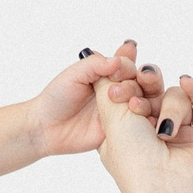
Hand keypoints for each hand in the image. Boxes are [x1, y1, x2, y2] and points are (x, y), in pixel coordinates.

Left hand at [26, 40, 162, 156]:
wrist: (46, 128)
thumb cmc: (56, 98)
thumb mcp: (73, 75)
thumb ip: (95, 65)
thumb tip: (117, 60)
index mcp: (107, 74)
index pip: (127, 64)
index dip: (128, 64)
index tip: (118, 69)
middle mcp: (118, 91)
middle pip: (143, 82)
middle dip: (144, 80)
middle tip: (132, 84)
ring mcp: (121, 112)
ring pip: (145, 102)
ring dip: (144, 100)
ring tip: (132, 103)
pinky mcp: (121, 131)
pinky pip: (140, 126)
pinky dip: (146, 121)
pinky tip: (145, 119)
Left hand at [95, 67, 192, 192]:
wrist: (166, 188)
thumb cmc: (135, 160)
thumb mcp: (111, 119)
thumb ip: (107, 87)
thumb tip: (105, 66)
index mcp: (128, 133)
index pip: (130, 94)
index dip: (126, 81)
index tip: (118, 79)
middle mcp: (154, 132)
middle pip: (154, 91)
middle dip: (147, 83)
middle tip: (142, 80)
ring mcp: (182, 132)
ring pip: (177, 97)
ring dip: (170, 107)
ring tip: (164, 131)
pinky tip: (187, 83)